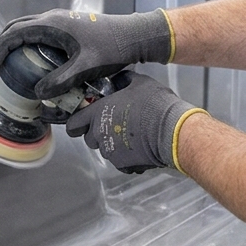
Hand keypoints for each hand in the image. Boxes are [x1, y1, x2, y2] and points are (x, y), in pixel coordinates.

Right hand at [0, 8, 173, 98]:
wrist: (135, 35)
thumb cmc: (112, 49)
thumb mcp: (86, 68)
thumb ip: (61, 80)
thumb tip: (39, 93)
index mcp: (53, 24)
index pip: (16, 32)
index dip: (1, 47)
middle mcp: (55, 18)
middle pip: (19, 26)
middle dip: (5, 42)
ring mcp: (63, 19)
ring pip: (31, 26)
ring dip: (19, 40)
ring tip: (14, 61)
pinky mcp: (70, 25)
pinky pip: (43, 30)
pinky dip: (32, 41)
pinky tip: (38, 59)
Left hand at [65, 70, 206, 173]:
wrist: (173, 131)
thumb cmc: (154, 104)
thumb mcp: (138, 83)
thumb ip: (122, 81)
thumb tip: (117, 81)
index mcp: (97, 113)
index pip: (73, 124)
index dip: (76, 123)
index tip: (81, 122)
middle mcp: (99, 134)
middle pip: (88, 138)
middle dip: (96, 133)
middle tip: (112, 125)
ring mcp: (110, 151)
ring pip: (104, 149)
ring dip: (112, 144)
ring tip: (129, 135)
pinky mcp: (123, 165)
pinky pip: (119, 161)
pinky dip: (126, 156)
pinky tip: (138, 147)